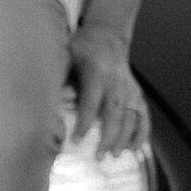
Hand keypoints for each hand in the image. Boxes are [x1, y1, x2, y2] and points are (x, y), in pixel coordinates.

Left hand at [69, 25, 149, 158]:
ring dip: (125, 138)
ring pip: (131, 116)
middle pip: (115, 113)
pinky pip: (144, 114)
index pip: (90, 103)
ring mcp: (129, 87)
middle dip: (108, 137)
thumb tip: (47, 103)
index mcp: (96, 73)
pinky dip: (142, 132)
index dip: (84, 123)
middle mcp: (116, 81)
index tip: (76, 140)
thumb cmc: (81, 47)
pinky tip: (135, 147)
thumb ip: (60, 78)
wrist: (106, 34)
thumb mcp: (66, 56)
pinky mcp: (137, 91)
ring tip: (114, 155)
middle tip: (98, 156)